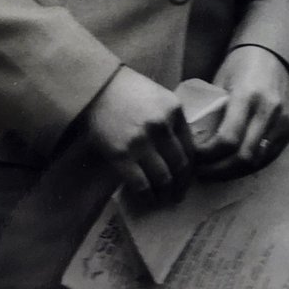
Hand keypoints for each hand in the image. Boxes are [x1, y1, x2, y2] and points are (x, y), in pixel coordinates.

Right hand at [82, 66, 194, 200]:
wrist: (97, 88)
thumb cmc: (130, 92)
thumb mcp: (160, 99)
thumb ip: (173, 122)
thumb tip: (181, 151)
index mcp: (175, 111)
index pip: (191, 147)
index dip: (191, 168)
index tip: (188, 179)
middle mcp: (162, 127)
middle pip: (179, 165)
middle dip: (181, 185)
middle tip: (179, 195)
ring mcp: (141, 143)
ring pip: (163, 178)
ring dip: (166, 193)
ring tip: (164, 200)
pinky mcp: (121, 156)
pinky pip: (140, 184)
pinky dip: (147, 196)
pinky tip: (148, 199)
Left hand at [192, 45, 288, 178]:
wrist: (276, 53)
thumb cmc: (241, 64)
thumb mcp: (221, 82)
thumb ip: (212, 110)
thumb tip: (191, 140)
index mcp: (248, 95)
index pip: (228, 139)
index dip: (207, 156)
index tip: (193, 157)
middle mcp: (269, 110)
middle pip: (243, 157)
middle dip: (218, 170)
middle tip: (200, 172)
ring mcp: (284, 121)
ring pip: (257, 161)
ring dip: (233, 172)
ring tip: (214, 171)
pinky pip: (269, 156)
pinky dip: (249, 165)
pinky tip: (233, 165)